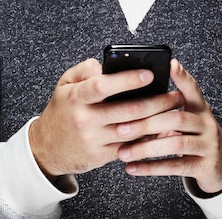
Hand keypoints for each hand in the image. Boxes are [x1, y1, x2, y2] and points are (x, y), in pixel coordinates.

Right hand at [28, 58, 182, 180]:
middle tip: (175, 94)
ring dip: (158, 121)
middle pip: (127, 111)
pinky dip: (148, 138)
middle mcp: (85, 120)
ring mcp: (94, 140)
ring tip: (174, 111)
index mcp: (76, 98)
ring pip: (133, 131)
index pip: (103, 86)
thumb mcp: (65, 83)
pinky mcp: (101, 156)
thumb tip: (106, 65)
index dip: (128, 80)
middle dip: (156, 102)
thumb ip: (85, 69)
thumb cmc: (62, 110)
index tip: (149, 73)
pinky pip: (130, 146)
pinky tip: (163, 129)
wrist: (47, 148)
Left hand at [116, 59, 221, 194]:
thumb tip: (133, 99)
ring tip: (123, 152)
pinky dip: (152, 167)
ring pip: (176, 143)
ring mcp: (208, 145)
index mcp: (200, 107)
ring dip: (146, 148)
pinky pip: (176, 166)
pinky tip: (133, 168)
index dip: (182, 77)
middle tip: (121, 128)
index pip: (192, 88)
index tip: (170, 64)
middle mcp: (206, 123)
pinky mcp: (205, 166)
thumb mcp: (189, 118)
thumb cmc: (195, 135)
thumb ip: (169, 109)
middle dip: (147, 123)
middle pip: (177, 118)